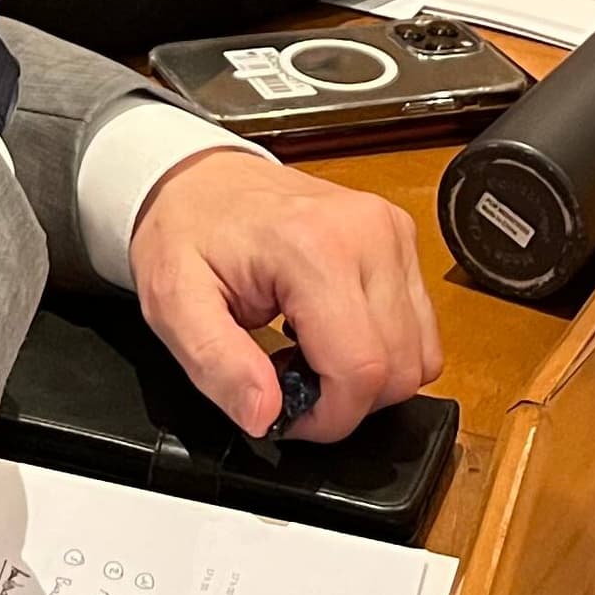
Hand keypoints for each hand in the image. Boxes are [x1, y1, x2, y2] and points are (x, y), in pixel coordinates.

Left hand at [129, 146, 440, 440]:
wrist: (203, 176)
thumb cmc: (188, 230)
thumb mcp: (174, 303)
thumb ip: (218, 365)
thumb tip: (265, 416)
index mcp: (313, 247)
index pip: (361, 369)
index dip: (330, 418)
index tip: (288, 415)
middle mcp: (368, 234)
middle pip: (400, 368)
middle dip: (349, 401)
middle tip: (292, 382)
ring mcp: (392, 233)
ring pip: (421, 353)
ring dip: (372, 376)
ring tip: (311, 354)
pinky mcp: (401, 238)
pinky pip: (420, 326)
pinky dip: (385, 347)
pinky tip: (335, 332)